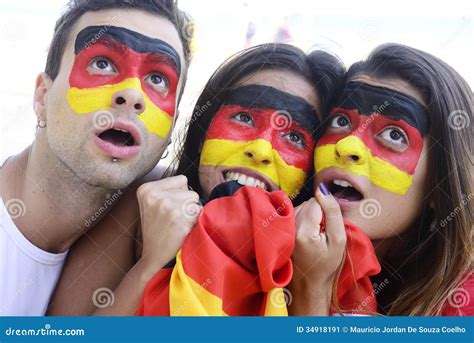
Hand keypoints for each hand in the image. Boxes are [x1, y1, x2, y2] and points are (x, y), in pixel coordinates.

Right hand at [136, 175, 201, 273]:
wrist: (153, 256)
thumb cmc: (157, 229)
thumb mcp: (152, 203)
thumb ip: (168, 188)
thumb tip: (187, 183)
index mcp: (146, 189)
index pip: (182, 180)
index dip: (180, 195)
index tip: (168, 208)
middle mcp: (155, 196)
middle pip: (191, 192)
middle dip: (187, 205)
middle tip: (173, 219)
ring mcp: (167, 208)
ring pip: (196, 203)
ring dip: (192, 214)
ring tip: (178, 225)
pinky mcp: (179, 221)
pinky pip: (199, 215)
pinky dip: (195, 223)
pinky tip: (182, 231)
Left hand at [289, 184, 345, 314]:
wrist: (308, 285)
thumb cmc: (326, 265)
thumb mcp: (339, 239)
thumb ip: (333, 212)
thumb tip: (322, 189)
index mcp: (303, 232)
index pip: (315, 202)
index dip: (326, 211)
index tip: (327, 228)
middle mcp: (288, 229)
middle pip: (305, 204)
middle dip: (316, 213)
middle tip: (321, 233)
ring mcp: (280, 231)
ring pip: (297, 208)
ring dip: (307, 217)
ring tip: (312, 236)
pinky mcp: (277, 232)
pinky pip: (290, 216)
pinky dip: (299, 221)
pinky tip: (303, 236)